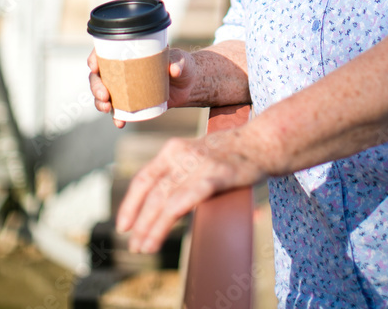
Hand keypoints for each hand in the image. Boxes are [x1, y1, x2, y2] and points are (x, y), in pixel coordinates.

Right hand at [87, 47, 196, 128]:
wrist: (188, 85)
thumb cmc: (183, 66)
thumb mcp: (182, 60)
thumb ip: (179, 62)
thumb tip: (174, 69)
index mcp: (130, 53)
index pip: (106, 52)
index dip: (95, 57)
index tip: (94, 65)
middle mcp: (123, 70)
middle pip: (99, 76)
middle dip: (96, 86)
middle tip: (104, 95)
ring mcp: (125, 87)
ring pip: (104, 94)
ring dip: (100, 103)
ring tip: (107, 108)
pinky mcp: (131, 103)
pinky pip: (118, 111)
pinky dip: (116, 117)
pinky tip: (120, 123)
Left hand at [115, 131, 264, 252]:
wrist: (263, 141)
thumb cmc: (232, 152)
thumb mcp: (199, 154)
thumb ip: (180, 171)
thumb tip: (161, 200)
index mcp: (174, 149)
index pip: (144, 178)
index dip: (130, 204)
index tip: (123, 225)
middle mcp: (181, 154)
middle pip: (151, 193)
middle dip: (139, 222)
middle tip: (133, 244)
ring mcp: (198, 164)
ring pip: (163, 200)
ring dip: (149, 227)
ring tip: (143, 247)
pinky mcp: (215, 175)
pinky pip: (183, 201)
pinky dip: (165, 221)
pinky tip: (157, 235)